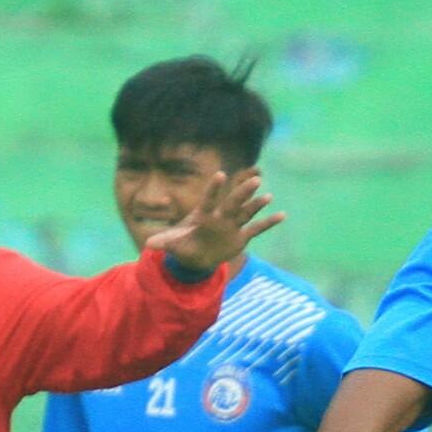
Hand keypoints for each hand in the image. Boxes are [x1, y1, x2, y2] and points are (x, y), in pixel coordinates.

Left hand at [145, 167, 285, 275]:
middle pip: (232, 203)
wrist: (197, 257)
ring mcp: (232, 225)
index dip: (214, 189)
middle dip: (242, 193)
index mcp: (203, 216)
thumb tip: (149, 246)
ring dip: (257, 205)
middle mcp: (220, 217)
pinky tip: (282, 215)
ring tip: (268, 196)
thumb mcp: (174, 245)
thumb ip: (165, 243)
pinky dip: (268, 223)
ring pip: (246, 212)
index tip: (221, 175)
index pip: (209, 200)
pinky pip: (256, 229)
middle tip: (255, 178)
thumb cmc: (184, 245)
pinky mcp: (240, 237)